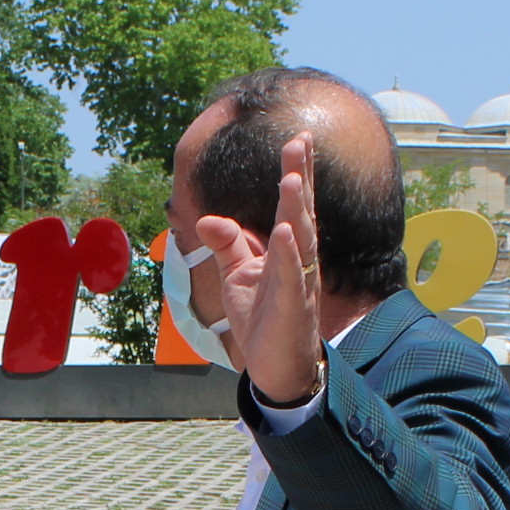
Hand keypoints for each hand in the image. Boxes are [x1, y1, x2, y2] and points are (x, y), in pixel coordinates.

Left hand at [204, 132, 330, 410]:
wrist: (274, 370)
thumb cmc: (263, 321)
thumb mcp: (238, 277)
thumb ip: (228, 245)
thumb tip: (208, 218)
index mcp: (287, 252)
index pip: (293, 206)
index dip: (296, 173)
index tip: (298, 139)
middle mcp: (299, 262)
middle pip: (301, 213)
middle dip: (301, 177)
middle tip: (300, 142)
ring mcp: (299, 285)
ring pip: (301, 241)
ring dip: (296, 210)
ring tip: (292, 179)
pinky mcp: (293, 309)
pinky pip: (292, 279)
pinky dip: (289, 255)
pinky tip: (287, 233)